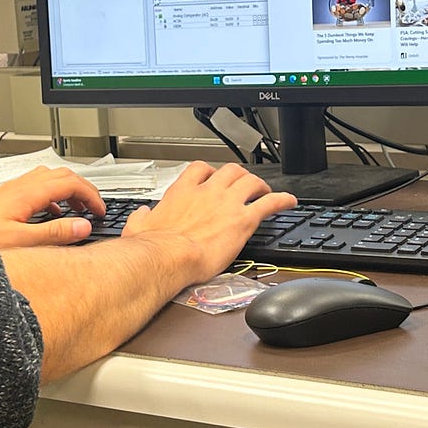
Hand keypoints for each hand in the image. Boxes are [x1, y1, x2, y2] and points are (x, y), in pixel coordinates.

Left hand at [0, 167, 103, 248]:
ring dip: (67, 190)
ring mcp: (11, 190)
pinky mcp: (4, 198)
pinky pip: (36, 187)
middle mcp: (19, 186)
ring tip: (76, 211)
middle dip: (83, 189)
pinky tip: (50, 215)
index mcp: (27, 193)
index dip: (91, 195)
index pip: (70, 182)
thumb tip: (83, 226)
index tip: (100, 210)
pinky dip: (52, 196)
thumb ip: (54, 233)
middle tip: (94, 208)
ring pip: (49, 178)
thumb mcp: (21, 241)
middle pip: (62, 174)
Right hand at [121, 162, 296, 283]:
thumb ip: (142, 217)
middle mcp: (208, 192)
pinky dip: (282, 199)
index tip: (213, 178)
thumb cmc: (153, 247)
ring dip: (260, 184)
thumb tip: (140, 215)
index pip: (200, 169)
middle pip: (230, 170)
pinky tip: (290, 201)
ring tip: (265, 191)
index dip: (210, 172)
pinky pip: (270, 203)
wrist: (167, 257)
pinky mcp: (243, 220)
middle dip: (239, 175)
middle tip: (243, 184)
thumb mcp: (138, 227)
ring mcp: (227, 203)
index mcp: (182, 192)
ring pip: (251, 181)